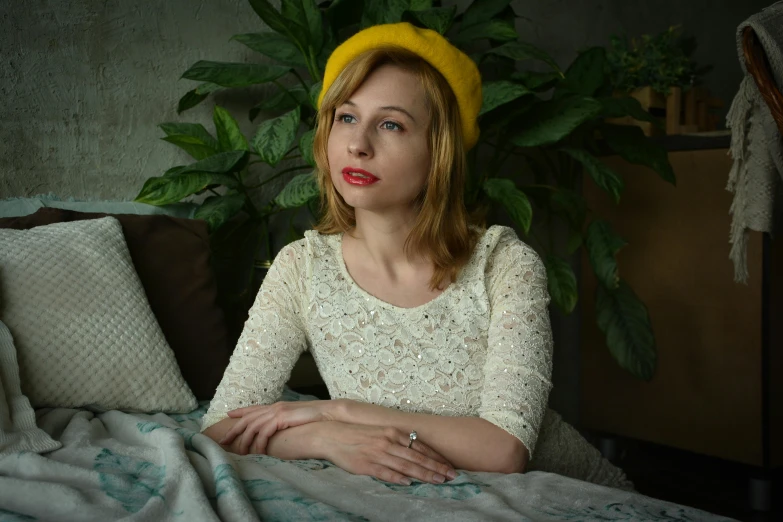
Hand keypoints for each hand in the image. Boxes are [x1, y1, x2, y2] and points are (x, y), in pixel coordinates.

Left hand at [220, 400, 335, 454]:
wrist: (328, 413)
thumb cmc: (314, 419)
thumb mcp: (295, 419)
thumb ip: (284, 422)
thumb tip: (277, 431)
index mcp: (277, 406)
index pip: (254, 408)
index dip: (240, 411)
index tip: (228, 415)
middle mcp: (274, 407)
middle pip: (248, 418)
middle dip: (234, 429)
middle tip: (223, 440)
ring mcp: (278, 411)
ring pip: (253, 426)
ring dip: (244, 440)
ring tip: (239, 452)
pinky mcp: (282, 417)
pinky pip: (264, 432)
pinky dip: (259, 443)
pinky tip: (258, 452)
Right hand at [319, 422, 457, 485]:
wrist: (332, 435)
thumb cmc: (358, 435)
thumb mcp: (381, 432)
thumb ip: (398, 441)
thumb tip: (416, 450)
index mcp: (393, 432)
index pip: (420, 447)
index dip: (437, 458)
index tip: (449, 466)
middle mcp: (389, 442)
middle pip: (418, 457)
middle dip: (437, 467)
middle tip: (452, 476)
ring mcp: (378, 453)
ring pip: (406, 466)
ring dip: (424, 475)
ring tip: (439, 481)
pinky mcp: (367, 465)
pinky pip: (386, 473)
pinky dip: (399, 478)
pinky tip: (410, 483)